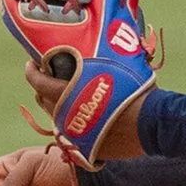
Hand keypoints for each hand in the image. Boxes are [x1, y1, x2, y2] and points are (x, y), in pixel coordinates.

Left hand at [21, 55, 145, 161]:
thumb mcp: (119, 66)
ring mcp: (72, 134)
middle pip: (43, 100)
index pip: (36, 82)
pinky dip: (72, 122)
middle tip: (52, 75)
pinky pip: (70, 134)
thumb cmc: (138, 91)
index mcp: (66, 93)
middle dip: (44, 86)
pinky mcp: (84, 149)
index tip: (32, 63)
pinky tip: (82, 114)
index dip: (32, 70)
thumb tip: (104, 36)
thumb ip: (102, 58)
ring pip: (55, 117)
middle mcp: (64, 115)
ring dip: (57, 104)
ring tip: (68, 93)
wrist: (153, 124)